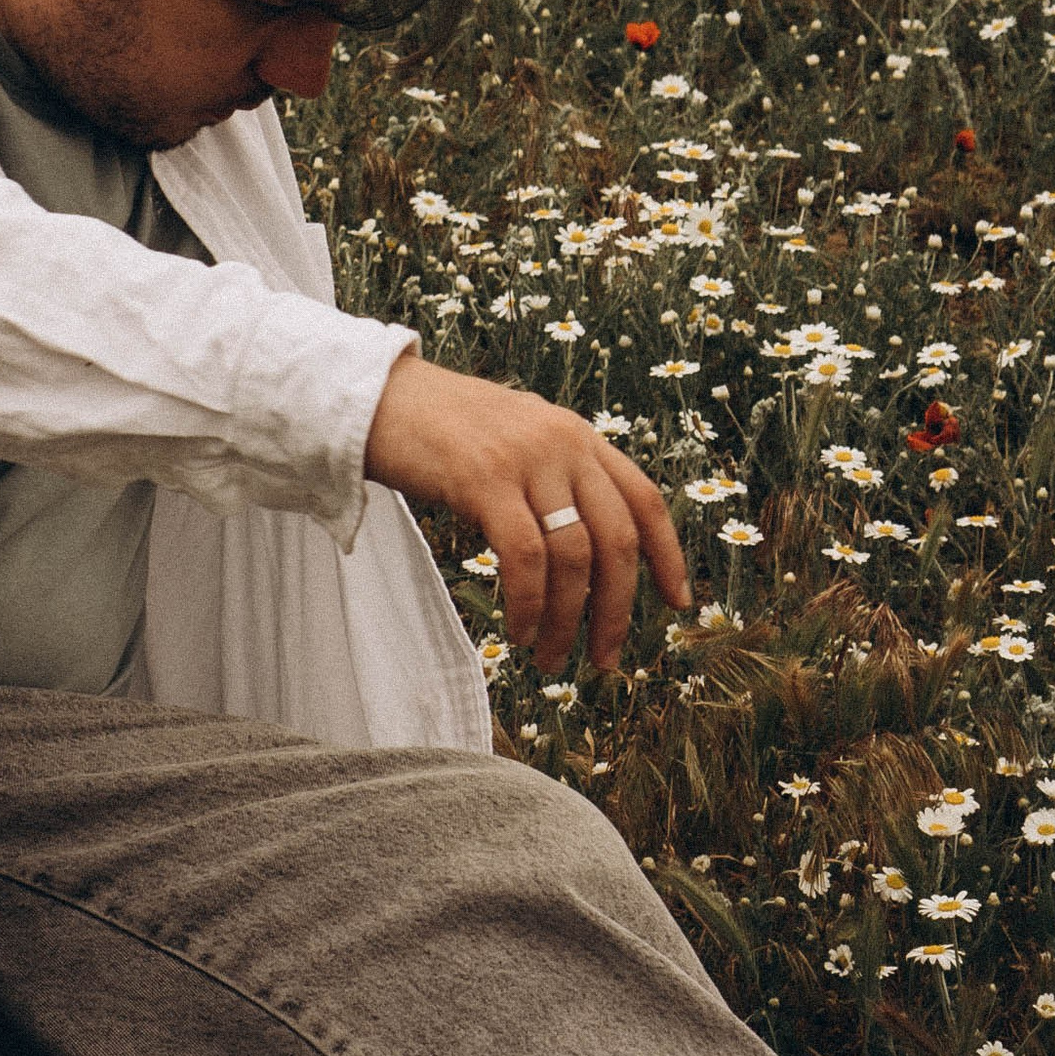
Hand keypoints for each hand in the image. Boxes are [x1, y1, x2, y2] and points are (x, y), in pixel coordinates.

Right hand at [364, 349, 691, 676]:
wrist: (375, 397)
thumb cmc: (438, 430)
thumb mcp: (515, 440)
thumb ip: (553, 477)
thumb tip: (581, 552)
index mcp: (577, 434)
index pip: (645, 498)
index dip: (668, 555)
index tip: (679, 601)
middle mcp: (563, 442)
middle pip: (617, 539)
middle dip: (618, 609)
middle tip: (604, 658)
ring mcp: (526, 459)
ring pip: (574, 557)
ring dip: (567, 620)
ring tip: (550, 657)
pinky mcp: (485, 479)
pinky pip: (525, 559)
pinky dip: (529, 605)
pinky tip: (519, 629)